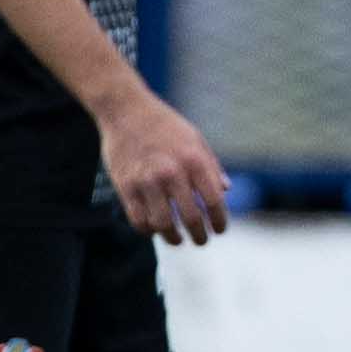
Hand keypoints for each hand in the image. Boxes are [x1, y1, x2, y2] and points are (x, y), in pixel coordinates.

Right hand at [98, 86, 229, 244]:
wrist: (126, 110)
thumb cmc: (165, 125)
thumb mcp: (195, 139)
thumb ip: (211, 166)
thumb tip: (225, 192)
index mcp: (194, 160)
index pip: (214, 202)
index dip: (220, 221)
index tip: (220, 230)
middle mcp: (172, 172)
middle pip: (191, 218)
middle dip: (200, 236)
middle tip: (201, 240)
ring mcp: (147, 180)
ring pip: (163, 224)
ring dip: (173, 238)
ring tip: (177, 240)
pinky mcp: (125, 186)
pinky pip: (138, 219)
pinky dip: (148, 230)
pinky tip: (153, 228)